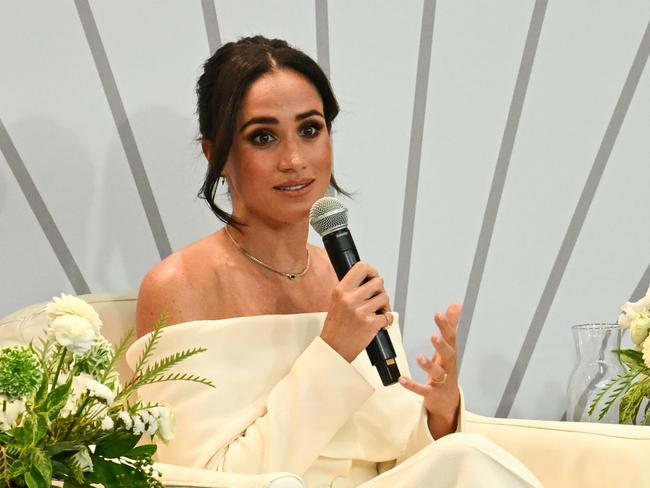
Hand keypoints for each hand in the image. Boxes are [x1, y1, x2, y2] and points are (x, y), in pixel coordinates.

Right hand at [321, 261, 392, 361]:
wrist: (333, 348)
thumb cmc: (336, 327)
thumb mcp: (336, 301)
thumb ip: (351, 289)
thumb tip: (370, 278)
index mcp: (341, 290)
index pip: (361, 267)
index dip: (372, 270)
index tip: (373, 276)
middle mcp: (350, 299)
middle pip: (378, 282)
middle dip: (380, 290)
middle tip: (376, 297)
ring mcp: (360, 311)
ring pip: (384, 298)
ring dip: (384, 305)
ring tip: (376, 311)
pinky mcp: (370, 324)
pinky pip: (388, 315)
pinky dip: (386, 319)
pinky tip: (378, 322)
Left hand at [398, 303, 461, 438]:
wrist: (448, 400)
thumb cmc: (446, 369)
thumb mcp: (448, 347)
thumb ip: (450, 326)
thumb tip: (456, 305)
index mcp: (450, 354)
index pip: (450, 338)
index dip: (446, 326)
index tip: (438, 314)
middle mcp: (447, 367)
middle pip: (449, 355)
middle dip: (442, 346)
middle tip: (434, 335)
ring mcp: (441, 381)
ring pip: (437, 373)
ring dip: (428, 365)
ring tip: (419, 357)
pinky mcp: (432, 393)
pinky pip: (423, 390)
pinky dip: (412, 385)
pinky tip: (401, 379)